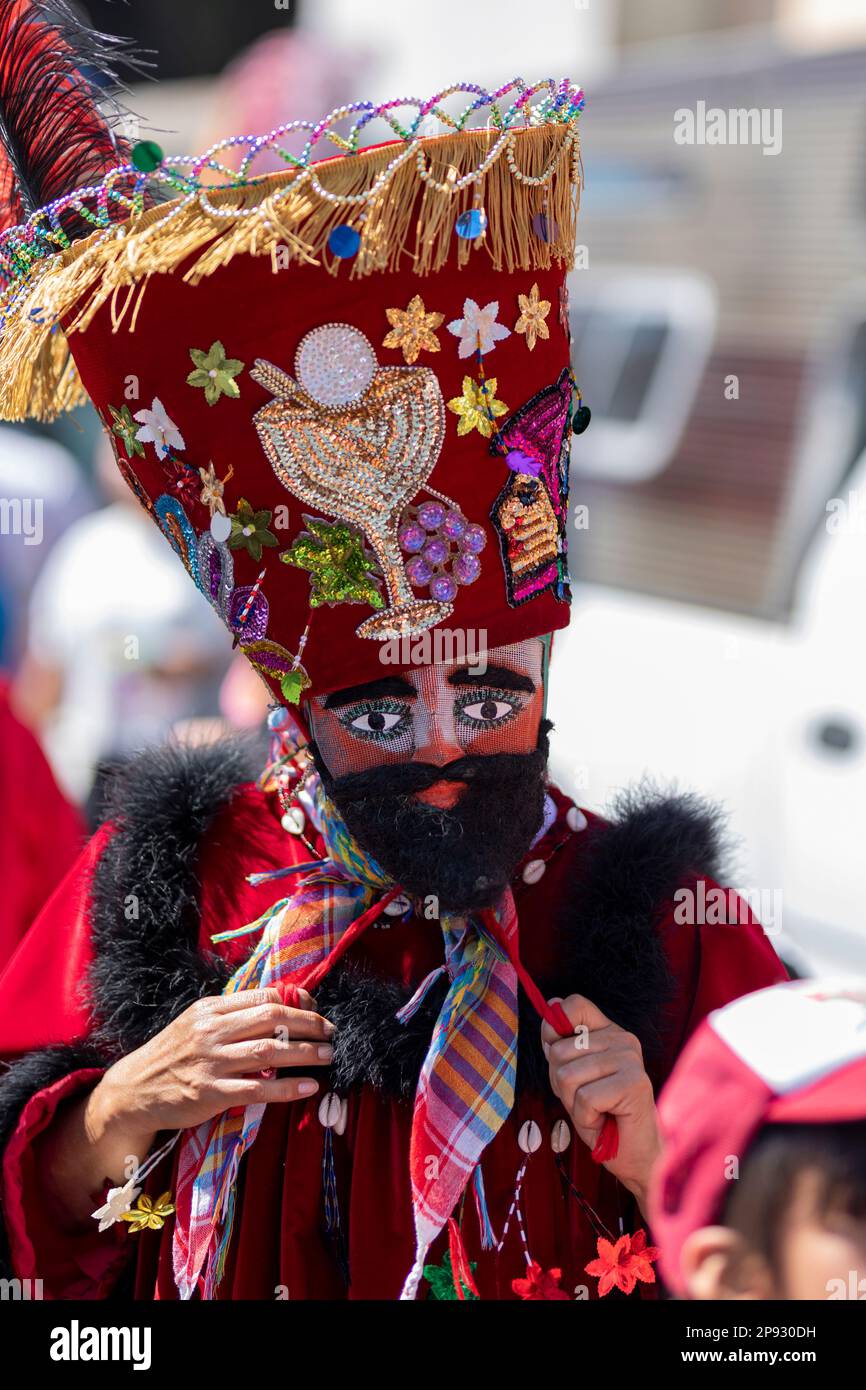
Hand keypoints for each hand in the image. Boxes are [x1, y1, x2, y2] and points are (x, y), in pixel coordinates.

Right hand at [89, 987, 333, 1144]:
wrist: (132, 1091)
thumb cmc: (171, 1056)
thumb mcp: (195, 1024)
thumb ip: (230, 1016)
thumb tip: (277, 1007)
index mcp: (210, 1009)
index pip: (262, 997)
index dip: (296, 1003)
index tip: (316, 1011)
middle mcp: (211, 1031)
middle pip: (271, 1019)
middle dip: (308, 1024)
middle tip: (331, 1032)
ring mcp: (210, 1062)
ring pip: (269, 1052)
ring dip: (305, 1053)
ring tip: (328, 1056)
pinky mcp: (209, 1094)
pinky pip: (257, 1090)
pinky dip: (287, 1088)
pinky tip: (308, 1087)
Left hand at [542, 994, 661, 1212]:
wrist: (635, 1156)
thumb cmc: (603, 1116)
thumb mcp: (573, 1078)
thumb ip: (561, 1046)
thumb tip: (550, 1010)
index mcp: (609, 1032)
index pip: (576, 1004)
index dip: (554, 1027)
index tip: (556, 1052)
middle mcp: (622, 1039)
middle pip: (559, 1050)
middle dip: (561, 1085)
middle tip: (586, 1100)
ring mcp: (630, 1059)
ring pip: (567, 1076)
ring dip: (573, 1104)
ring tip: (596, 1112)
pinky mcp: (633, 1083)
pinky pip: (585, 1098)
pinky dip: (586, 1118)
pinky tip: (603, 1121)